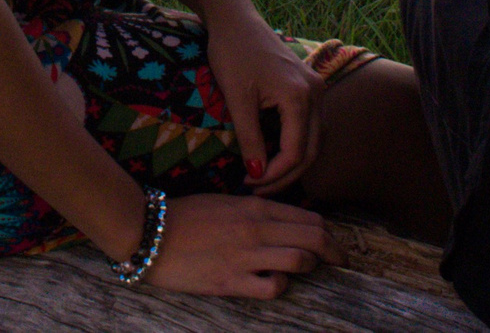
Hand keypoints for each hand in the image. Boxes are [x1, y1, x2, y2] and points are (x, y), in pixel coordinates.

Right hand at [142, 193, 338, 298]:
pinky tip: (273, 283)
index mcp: (254, 207)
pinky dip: (281, 286)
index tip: (334, 244)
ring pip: (301, 260)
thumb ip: (256, 210)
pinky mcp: (231, 281)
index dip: (328, 233)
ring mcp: (245, 255)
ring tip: (305, 271)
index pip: (309, 218)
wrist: (148, 231)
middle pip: (314, 238)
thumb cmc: (184, 216)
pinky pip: (273, 287)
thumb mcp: (225, 202)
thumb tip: (283, 221)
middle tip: (341, 262)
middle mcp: (256, 229)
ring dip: (309, 267)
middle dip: (335, 252)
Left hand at [205, 11, 324, 194]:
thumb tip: (257, 174)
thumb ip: (250, 138)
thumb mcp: (237, 99)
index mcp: (300, 96)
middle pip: (312, 149)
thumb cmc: (232, 53)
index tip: (249, 183)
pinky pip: (310, 123)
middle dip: (287, 174)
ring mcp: (315, 87)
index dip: (274, 175)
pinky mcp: (309, 85)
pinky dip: (296, 142)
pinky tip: (274, 153)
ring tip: (266, 176)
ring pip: (314, 138)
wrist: (235, 19)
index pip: (296, 152)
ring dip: (294, 161)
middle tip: (258, 189)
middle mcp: (316, 92)